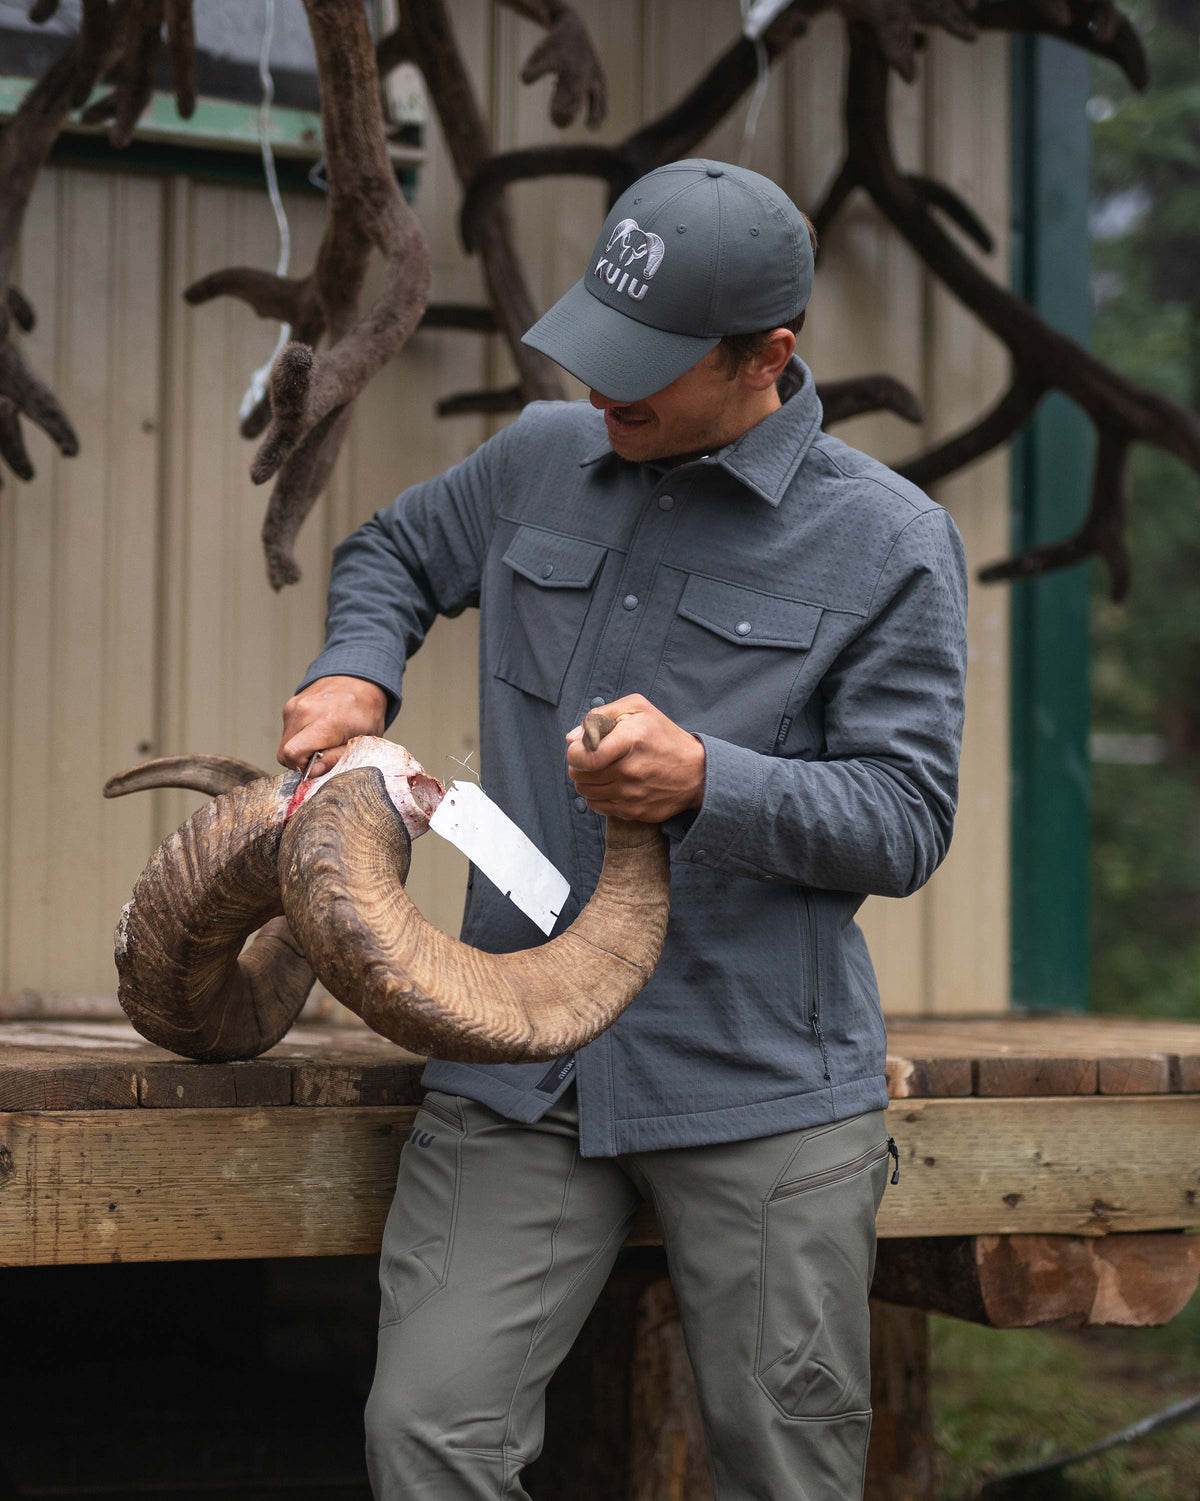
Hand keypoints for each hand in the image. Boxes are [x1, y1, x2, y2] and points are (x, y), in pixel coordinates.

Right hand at [277, 676, 387, 774]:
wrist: (359, 681)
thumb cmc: (365, 713)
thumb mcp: (361, 741)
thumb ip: (336, 758)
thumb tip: (312, 771)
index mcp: (326, 722)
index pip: (292, 753)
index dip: (302, 767)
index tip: (318, 766)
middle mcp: (305, 711)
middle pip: (285, 752)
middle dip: (301, 761)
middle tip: (322, 755)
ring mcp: (295, 706)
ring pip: (285, 743)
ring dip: (300, 748)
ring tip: (322, 740)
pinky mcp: (290, 705)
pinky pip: (287, 731)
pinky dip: (299, 736)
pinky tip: (317, 729)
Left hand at [566, 694, 704, 821]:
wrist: (697, 772)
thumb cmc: (663, 736)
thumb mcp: (637, 709)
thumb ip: (600, 716)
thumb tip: (572, 739)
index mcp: (631, 739)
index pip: (583, 756)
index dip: (575, 752)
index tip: (582, 747)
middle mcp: (630, 770)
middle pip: (578, 775)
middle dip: (580, 764)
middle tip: (594, 757)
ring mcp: (632, 794)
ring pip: (585, 792)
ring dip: (588, 780)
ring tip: (604, 769)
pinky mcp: (634, 812)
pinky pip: (598, 806)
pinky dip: (598, 795)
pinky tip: (612, 783)